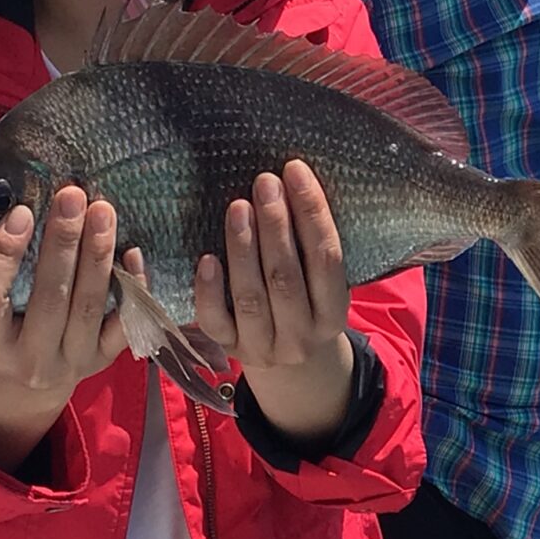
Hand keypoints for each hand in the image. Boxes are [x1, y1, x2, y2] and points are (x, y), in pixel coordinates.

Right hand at [0, 186, 129, 469]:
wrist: (24, 385)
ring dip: (98, 253)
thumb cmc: (2, 330)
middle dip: (63, 243)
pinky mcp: (103, 360)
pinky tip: (133, 251)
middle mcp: (30, 359)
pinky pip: (123, 324)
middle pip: (49, 298)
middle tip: (72, 196)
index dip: (3, 256)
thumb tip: (26, 207)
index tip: (21, 212)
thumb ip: (0, 270)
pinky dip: (132, 286)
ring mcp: (72, 362)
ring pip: (88, 306)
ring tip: (102, 211)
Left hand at [195, 161, 354, 439]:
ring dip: (243, 248)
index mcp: (333, 315)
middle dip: (275, 225)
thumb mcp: (322, 286)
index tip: (296, 171)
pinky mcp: (228, 348)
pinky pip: (214, 321)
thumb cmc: (305, 305)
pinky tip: (206, 258)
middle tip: (264, 182)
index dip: (312, 213)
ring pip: (250, 296)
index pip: (326, 259)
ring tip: (238, 206)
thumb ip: (312, 249)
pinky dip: (209, 289)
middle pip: (286, 277)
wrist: (289, 367)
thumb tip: (293, 182)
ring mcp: (263, 346)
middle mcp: (301, 336)